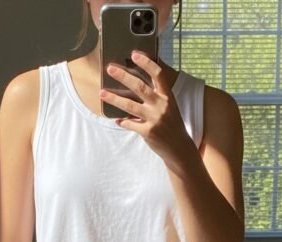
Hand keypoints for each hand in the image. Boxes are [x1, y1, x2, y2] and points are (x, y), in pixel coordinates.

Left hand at [99, 50, 192, 166]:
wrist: (179, 147)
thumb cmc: (171, 124)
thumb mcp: (169, 106)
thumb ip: (156, 95)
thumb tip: (136, 82)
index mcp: (167, 96)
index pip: (157, 75)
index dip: (146, 63)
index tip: (134, 54)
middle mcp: (161, 105)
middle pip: (140, 87)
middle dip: (124, 76)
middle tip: (110, 68)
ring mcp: (155, 119)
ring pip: (130, 106)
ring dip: (114, 98)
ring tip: (102, 93)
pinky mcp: (148, 132)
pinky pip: (130, 124)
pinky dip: (122, 121)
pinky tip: (116, 119)